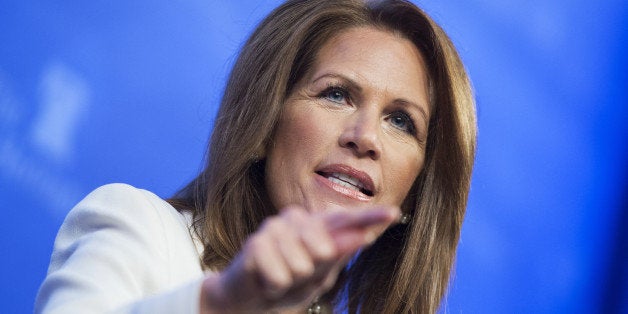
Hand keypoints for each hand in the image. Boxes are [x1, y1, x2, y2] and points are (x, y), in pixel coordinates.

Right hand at [200, 205, 399, 312]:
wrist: (248, 299)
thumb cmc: (290, 284)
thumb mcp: (318, 276)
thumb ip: (338, 255)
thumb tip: (364, 236)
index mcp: (317, 226)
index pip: (346, 220)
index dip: (370, 218)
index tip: (394, 214)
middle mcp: (297, 219)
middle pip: (325, 248)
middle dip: (313, 272)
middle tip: (297, 274)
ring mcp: (275, 228)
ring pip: (302, 265)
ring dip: (292, 282)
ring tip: (281, 277)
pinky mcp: (255, 243)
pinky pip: (280, 276)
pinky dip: (276, 286)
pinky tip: (267, 280)